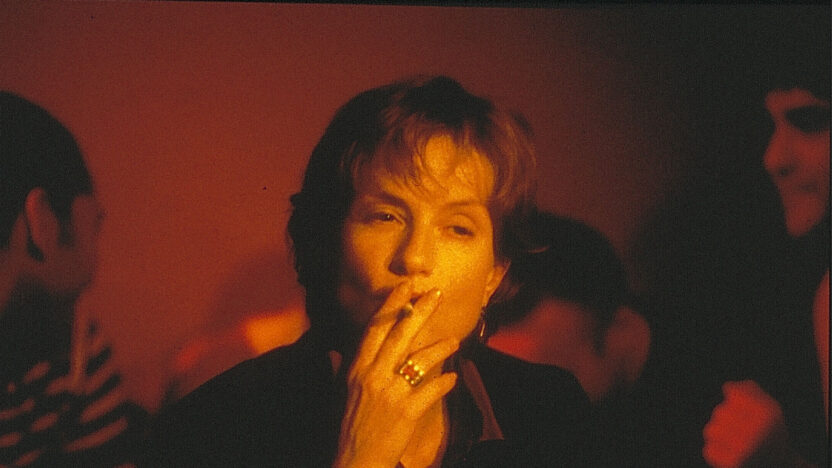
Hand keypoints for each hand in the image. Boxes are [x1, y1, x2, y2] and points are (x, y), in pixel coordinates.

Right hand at [333, 283, 458, 467]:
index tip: (405, 287)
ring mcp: (390, 393)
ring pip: (419, 360)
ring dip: (439, 348)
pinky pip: (430, 391)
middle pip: (400, 335)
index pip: (375, 328)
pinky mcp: (406, 412)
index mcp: (356, 368)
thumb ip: (339, 370)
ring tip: (455, 341)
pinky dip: (443, 383)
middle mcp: (372, 375)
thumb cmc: (346, 428)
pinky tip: (452, 378)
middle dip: (420, 311)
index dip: (391, 305)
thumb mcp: (339, 395)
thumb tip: (331, 352)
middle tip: (437, 293)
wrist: (354, 462)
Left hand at [703, 380, 793, 467]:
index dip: (736, 401)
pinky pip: (709, 450)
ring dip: (719, 436)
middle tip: (742, 431)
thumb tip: (728, 387)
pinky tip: (732, 456)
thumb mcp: (770, 409)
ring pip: (711, 430)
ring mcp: (744, 451)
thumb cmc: (771, 433)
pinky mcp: (733, 464)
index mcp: (767, 414)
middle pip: (720, 412)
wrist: (778, 466)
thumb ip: (751, 391)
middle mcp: (757, 432)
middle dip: (726, 419)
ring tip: (735, 443)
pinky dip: (717, 452)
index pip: (733, 393)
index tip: (746, 413)